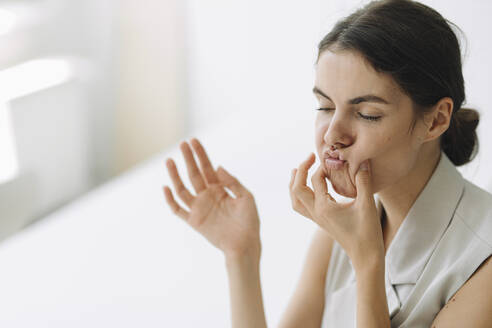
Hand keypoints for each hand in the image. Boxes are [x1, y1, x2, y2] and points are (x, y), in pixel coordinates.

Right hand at [162, 138, 260, 258]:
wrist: (245, 244)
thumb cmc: (249, 221)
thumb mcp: (246, 197)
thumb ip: (232, 182)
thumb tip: (217, 166)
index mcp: (219, 189)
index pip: (207, 167)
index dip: (200, 154)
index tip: (193, 141)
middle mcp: (207, 196)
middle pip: (194, 174)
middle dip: (188, 159)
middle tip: (182, 144)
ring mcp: (199, 208)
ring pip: (182, 189)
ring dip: (175, 175)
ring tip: (169, 161)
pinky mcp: (194, 221)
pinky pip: (178, 210)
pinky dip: (170, 200)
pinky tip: (166, 187)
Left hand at [290, 153, 384, 269]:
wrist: (365, 257)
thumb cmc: (367, 232)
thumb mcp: (367, 205)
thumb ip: (364, 181)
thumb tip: (362, 160)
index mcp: (323, 207)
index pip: (315, 180)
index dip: (323, 166)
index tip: (334, 159)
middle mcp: (316, 213)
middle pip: (296, 189)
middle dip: (301, 170)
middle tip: (310, 156)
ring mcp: (316, 218)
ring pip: (295, 200)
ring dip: (294, 184)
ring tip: (298, 170)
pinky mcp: (320, 222)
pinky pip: (302, 206)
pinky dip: (300, 194)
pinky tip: (310, 188)